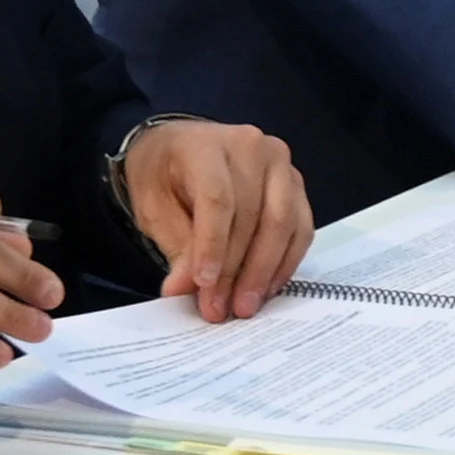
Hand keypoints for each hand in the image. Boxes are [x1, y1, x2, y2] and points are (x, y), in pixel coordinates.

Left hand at [123, 119, 313, 321]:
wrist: (179, 150)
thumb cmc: (163, 176)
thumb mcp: (154, 209)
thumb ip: (175, 246)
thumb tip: (185, 289)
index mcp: (207, 146)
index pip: (218, 198)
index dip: (212, 245)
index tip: (204, 285)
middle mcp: (252, 147)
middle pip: (253, 214)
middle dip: (236, 269)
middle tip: (220, 308)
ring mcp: (281, 165)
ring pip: (283, 223)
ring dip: (265, 270)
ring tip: (245, 305)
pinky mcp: (296, 185)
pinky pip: (300, 228)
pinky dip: (285, 261)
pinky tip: (267, 287)